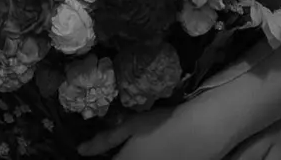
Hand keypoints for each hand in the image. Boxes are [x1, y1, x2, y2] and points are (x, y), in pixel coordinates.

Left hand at [78, 103, 227, 159]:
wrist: (200, 132)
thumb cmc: (162, 124)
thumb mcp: (132, 125)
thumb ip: (106, 139)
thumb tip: (81, 150)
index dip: (99, 157)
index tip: (99, 152)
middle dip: (118, 156)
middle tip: (126, 147)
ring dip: (133, 157)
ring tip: (140, 148)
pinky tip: (153, 152)